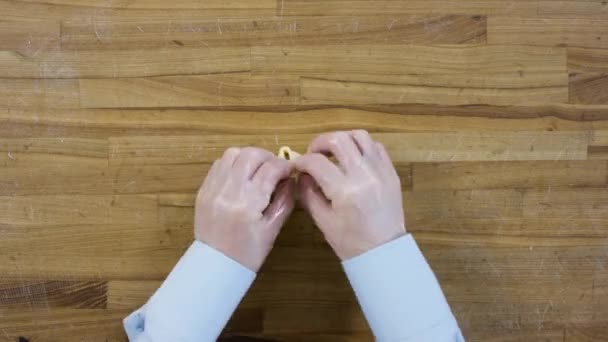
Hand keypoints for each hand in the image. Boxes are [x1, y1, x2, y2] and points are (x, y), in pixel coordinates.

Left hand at [194, 147, 294, 270]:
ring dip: (248, 157)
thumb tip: (290, 179)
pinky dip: (232, 164)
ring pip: (232, 154)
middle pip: (250, 155)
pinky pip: (218, 165)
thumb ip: (284, 201)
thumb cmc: (248, 253)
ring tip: (257, 169)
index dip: (285, 165)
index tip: (290, 170)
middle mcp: (228, 191)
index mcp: (248, 204)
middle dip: (267, 157)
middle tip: (275, 168)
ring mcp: (213, 189)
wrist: (215, 266)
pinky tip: (240, 176)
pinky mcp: (203, 190)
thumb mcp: (273, 229)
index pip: (270, 169)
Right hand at [295, 130, 405, 259]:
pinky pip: (376, 147)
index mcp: (345, 191)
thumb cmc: (350, 242)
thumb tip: (303, 175)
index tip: (297, 166)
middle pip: (339, 139)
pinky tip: (353, 159)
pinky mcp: (391, 172)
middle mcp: (365, 174)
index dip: (301, 161)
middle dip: (320, 142)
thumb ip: (309, 194)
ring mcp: (381, 171)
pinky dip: (361, 147)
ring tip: (334, 153)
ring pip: (360, 136)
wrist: (384, 252)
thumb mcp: (322, 221)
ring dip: (342, 140)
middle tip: (313, 153)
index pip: (316, 162)